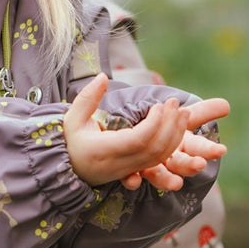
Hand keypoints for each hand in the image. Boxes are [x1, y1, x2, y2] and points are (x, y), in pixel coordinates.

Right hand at [64, 74, 227, 190]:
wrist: (67, 169)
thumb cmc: (70, 141)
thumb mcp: (73, 118)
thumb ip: (88, 97)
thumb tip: (102, 76)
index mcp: (104, 150)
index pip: (137, 140)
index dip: (153, 123)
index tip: (159, 105)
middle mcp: (119, 163)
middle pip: (153, 149)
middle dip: (169, 126)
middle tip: (174, 103)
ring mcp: (128, 170)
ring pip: (159, 156)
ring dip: (175, 134)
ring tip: (181, 112)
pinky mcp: (135, 170)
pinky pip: (158, 160)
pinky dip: (171, 144)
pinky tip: (176, 127)